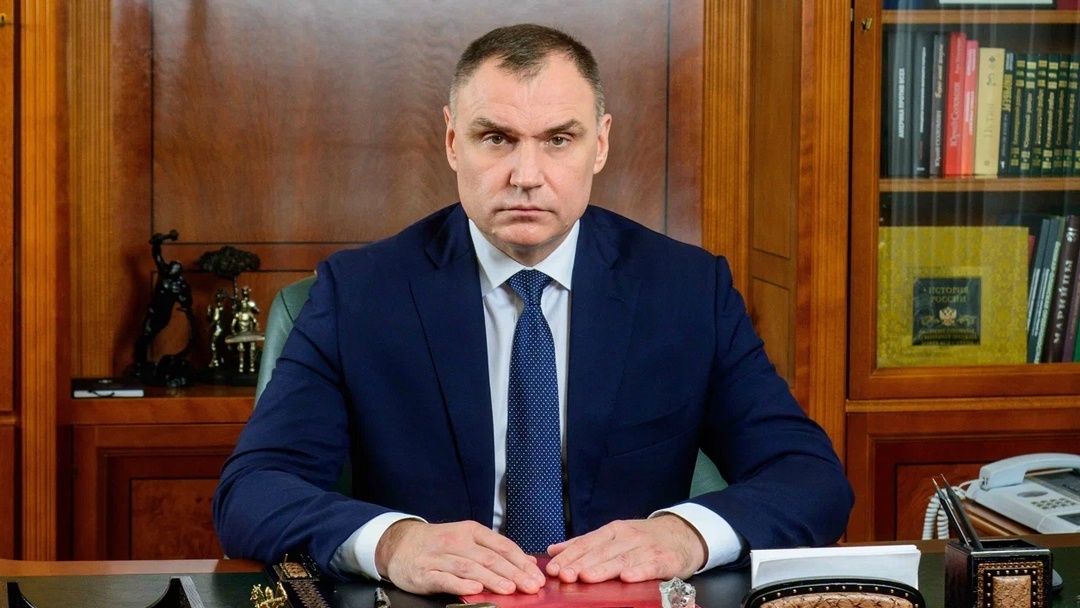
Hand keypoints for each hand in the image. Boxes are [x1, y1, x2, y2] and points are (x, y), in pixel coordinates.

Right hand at [374, 519, 546, 595]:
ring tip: (509, 589)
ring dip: (491, 579)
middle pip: (490, 558)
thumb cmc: (439, 544)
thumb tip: (527, 562)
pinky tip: (474, 589)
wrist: (399, 544)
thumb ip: (496, 550)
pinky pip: (445, 579)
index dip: (521, 561)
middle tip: (530, 586)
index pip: (502, 545)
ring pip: (470, 568)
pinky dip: (460, 584)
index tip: (537, 576)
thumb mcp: (468, 539)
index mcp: (471, 531)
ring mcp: (440, 557)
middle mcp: (457, 541)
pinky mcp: (425, 572)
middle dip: (513, 573)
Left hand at [545, 514, 706, 583]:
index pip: (586, 543)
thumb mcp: (613, 535)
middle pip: (601, 552)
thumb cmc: (643, 538)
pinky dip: (639, 572)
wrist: (682, 534)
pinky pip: (650, 567)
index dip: (569, 556)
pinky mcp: (664, 560)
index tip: (552, 568)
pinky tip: (627, 578)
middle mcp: (628, 537)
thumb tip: (553, 550)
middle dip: (581, 564)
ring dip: (603, 569)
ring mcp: (646, 548)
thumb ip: (584, 543)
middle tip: (564, 575)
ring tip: (586, 577)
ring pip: (622, 559)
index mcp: (613, 531)